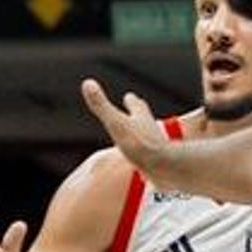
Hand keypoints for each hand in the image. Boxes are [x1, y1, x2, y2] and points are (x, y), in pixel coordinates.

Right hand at [79, 76, 229, 198]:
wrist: (164, 169)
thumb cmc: (139, 145)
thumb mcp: (115, 123)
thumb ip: (101, 105)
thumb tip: (87, 83)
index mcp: (141, 118)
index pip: (136, 105)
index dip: (131, 101)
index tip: (129, 96)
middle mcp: (151, 130)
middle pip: (145, 118)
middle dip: (140, 114)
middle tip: (138, 109)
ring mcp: (157, 146)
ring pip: (150, 136)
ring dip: (144, 133)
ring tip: (140, 135)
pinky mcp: (159, 163)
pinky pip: (151, 156)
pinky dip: (146, 154)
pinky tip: (145, 162)